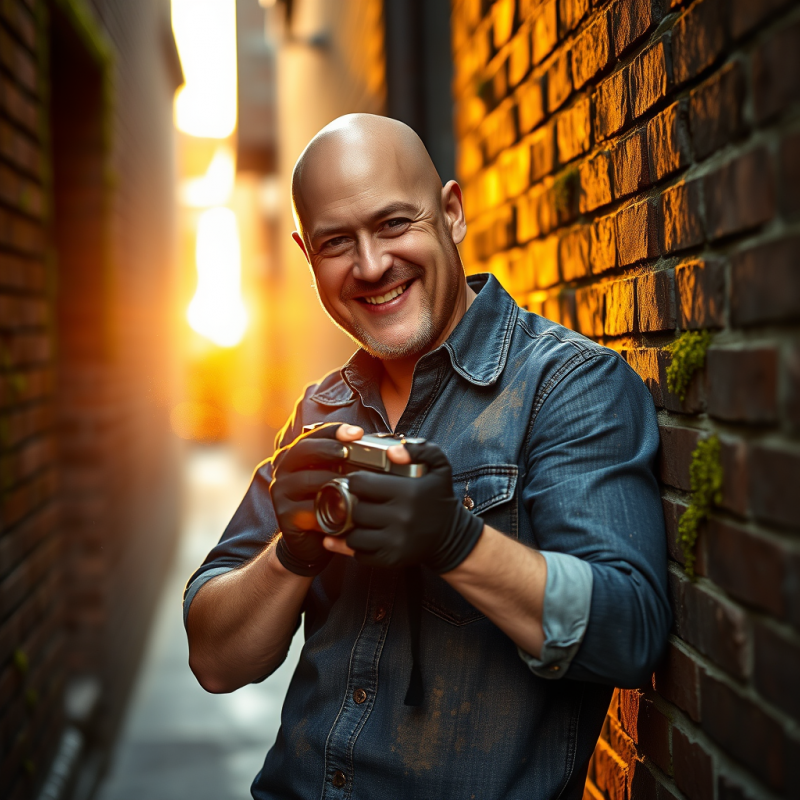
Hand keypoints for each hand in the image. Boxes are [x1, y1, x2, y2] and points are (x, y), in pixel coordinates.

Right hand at [270, 423, 362, 575]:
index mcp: (296, 455)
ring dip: (330, 479)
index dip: (334, 430)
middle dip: (327, 448)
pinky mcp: (285, 516)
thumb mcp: (334, 477)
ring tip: (351, 481)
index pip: (314, 434)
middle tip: (348, 451)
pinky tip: (343, 508)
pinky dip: (327, 508)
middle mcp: (284, 469)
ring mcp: (281, 492)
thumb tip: (377, 447)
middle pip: (303, 450)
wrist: (310, 541)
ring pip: (305, 479)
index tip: (356, 433)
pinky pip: (307, 508)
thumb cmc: (327, 502)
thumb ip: (345, 461)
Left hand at [327, 441, 484, 572]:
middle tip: (362, 502)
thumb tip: (393, 452)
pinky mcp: (393, 559)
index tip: (360, 483)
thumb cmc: (438, 498)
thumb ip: (421, 449)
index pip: (360, 483)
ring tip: (363, 521)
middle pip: (355, 509)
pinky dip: (360, 547)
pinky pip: (360, 554)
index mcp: (409, 492)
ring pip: (354, 535)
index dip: (356, 481)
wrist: (452, 536)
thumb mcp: (439, 466)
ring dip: (354, 528)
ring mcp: (397, 542)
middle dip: (354, 504)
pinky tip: (368, 536)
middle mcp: (402, 518)